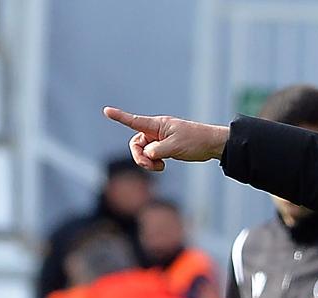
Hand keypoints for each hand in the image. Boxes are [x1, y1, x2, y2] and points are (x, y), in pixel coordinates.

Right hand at [102, 107, 229, 172]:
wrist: (211, 145)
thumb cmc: (195, 141)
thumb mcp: (175, 147)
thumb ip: (157, 150)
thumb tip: (146, 154)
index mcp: (157, 125)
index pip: (134, 121)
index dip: (120, 117)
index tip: (107, 111)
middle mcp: (156, 132)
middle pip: (136, 144)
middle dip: (139, 157)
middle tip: (151, 166)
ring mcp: (159, 140)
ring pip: (143, 152)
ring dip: (148, 162)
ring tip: (161, 167)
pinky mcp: (164, 149)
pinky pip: (151, 157)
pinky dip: (154, 163)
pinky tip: (163, 166)